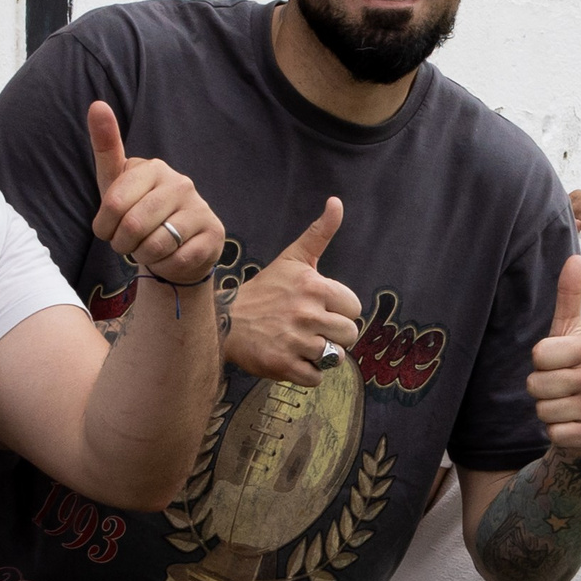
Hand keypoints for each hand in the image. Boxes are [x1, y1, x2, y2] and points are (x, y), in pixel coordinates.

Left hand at [89, 101, 222, 285]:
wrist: (177, 246)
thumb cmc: (139, 212)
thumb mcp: (117, 184)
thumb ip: (106, 147)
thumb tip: (97, 104)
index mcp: (155, 168)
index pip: (115, 204)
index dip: (104, 227)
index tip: (107, 230)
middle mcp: (181, 183)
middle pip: (134, 226)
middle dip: (123, 244)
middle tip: (127, 244)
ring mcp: (200, 208)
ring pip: (156, 245)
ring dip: (144, 256)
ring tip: (148, 249)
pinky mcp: (214, 234)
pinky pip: (177, 260)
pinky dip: (165, 265)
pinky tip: (168, 257)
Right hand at [225, 196, 363, 384]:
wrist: (226, 320)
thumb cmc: (265, 290)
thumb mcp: (293, 258)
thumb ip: (320, 233)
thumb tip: (337, 202)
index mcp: (314, 286)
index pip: (354, 308)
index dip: (339, 310)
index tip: (320, 308)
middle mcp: (306, 313)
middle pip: (349, 334)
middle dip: (334, 334)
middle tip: (311, 328)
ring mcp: (295, 341)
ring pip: (335, 357)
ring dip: (321, 354)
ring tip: (302, 342)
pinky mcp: (283, 365)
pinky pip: (316, 377)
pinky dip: (307, 372)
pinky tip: (293, 357)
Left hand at [529, 256, 580, 456]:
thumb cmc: (574, 370)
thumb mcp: (571, 332)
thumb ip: (570, 295)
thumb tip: (574, 255)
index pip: (538, 353)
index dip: (540, 361)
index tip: (560, 361)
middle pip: (536, 383)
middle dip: (540, 388)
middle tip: (560, 387)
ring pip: (543, 409)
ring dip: (547, 409)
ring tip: (566, 404)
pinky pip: (553, 433)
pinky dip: (556, 431)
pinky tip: (571, 425)